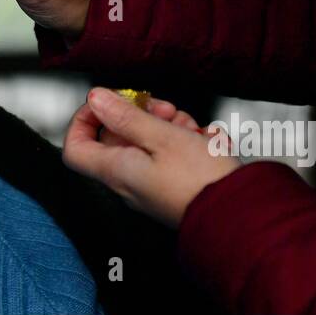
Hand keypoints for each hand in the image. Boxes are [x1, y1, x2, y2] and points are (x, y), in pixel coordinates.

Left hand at [62, 86, 240, 228]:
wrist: (239, 215)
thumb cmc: (200, 181)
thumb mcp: (161, 136)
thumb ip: (125, 116)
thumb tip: (96, 99)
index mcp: (116, 169)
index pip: (76, 147)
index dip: (84, 120)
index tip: (105, 103)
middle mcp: (130, 180)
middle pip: (120, 137)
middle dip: (144, 115)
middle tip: (165, 110)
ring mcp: (153, 184)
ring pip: (152, 141)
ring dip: (173, 127)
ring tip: (194, 130)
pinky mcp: (175, 186)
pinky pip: (176, 155)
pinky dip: (191, 143)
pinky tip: (207, 142)